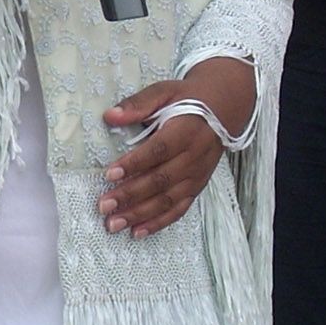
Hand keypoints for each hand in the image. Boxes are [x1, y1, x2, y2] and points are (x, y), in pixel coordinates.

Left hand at [96, 57, 255, 238]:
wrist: (222, 111)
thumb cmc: (186, 100)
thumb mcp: (163, 92)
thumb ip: (137, 104)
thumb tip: (109, 116)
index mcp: (185, 132)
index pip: (158, 151)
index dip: (134, 164)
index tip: (109, 174)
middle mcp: (193, 158)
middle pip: (160, 181)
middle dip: (130, 195)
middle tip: (103, 206)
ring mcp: (196, 177)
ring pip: (167, 200)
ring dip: (140, 214)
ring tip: (113, 224)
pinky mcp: (197, 188)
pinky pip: (178, 209)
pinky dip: (158, 223)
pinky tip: (137, 232)